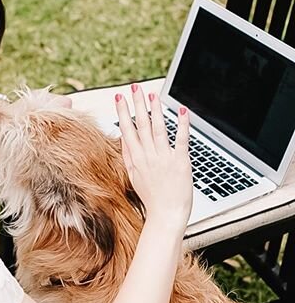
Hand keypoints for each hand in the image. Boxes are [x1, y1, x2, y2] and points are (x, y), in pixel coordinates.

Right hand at [115, 84, 191, 231]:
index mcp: (136, 158)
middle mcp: (148, 155)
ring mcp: (164, 158)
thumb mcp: (133, 176)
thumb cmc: (151, 198)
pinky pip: (181, 139)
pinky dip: (182, 124)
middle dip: (137, 104)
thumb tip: (124, 138)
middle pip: (141, 124)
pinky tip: (181, 111)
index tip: (119, 97)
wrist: (165, 215)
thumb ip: (128, 156)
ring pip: (158, 128)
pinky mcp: (180, 162)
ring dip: (155, 110)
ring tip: (152, 94)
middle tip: (134, 87)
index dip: (122, 111)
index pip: (127, 129)